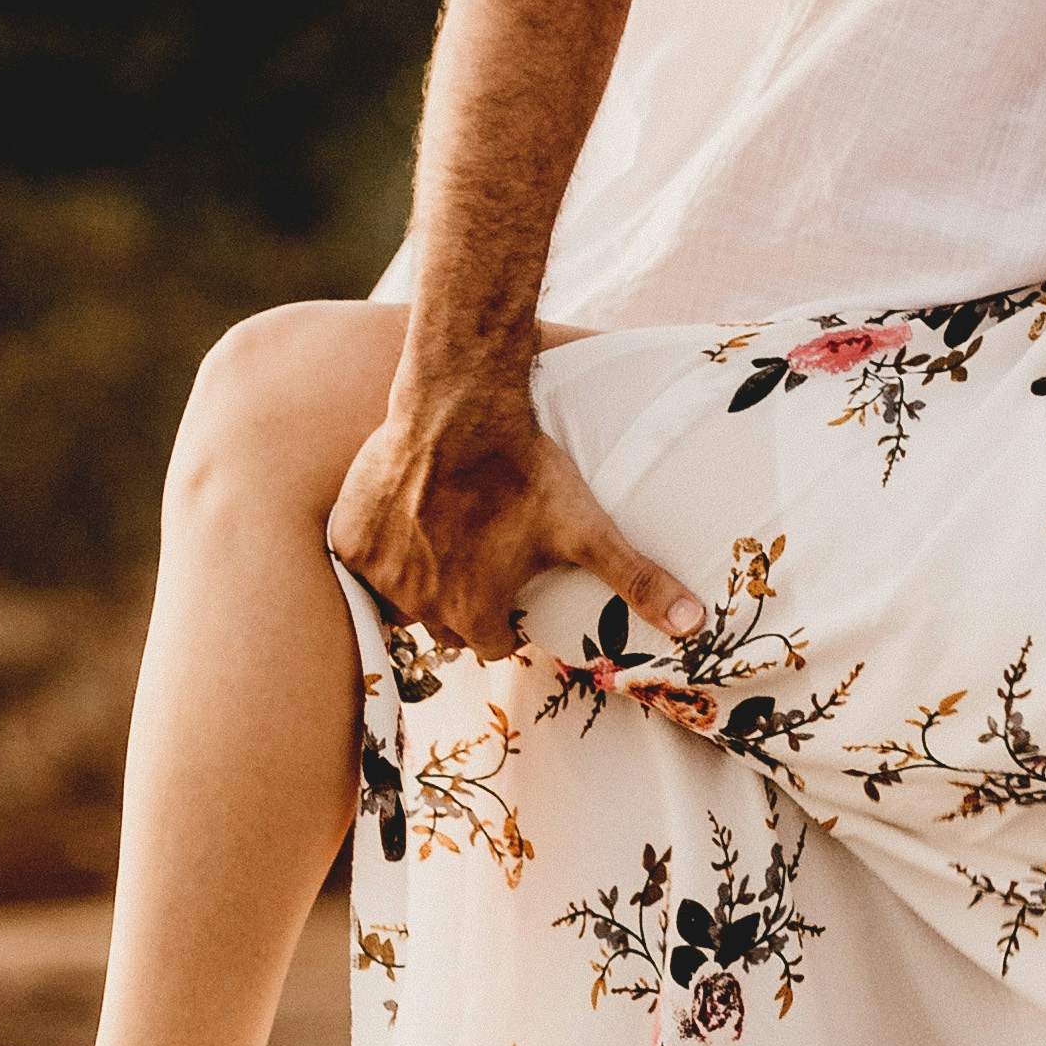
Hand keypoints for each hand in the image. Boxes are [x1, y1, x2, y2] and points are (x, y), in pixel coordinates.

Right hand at [327, 397, 703, 660]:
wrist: (458, 404)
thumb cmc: (526, 469)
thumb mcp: (588, 529)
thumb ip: (639, 584)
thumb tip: (697, 625)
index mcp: (474, 615)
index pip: (491, 642)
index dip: (505, 614)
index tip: (511, 579)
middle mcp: (421, 606)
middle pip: (444, 625)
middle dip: (462, 598)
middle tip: (479, 551)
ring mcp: (380, 575)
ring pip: (401, 596)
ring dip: (420, 577)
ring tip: (446, 531)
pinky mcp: (348, 540)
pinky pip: (362, 562)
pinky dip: (380, 546)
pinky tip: (407, 515)